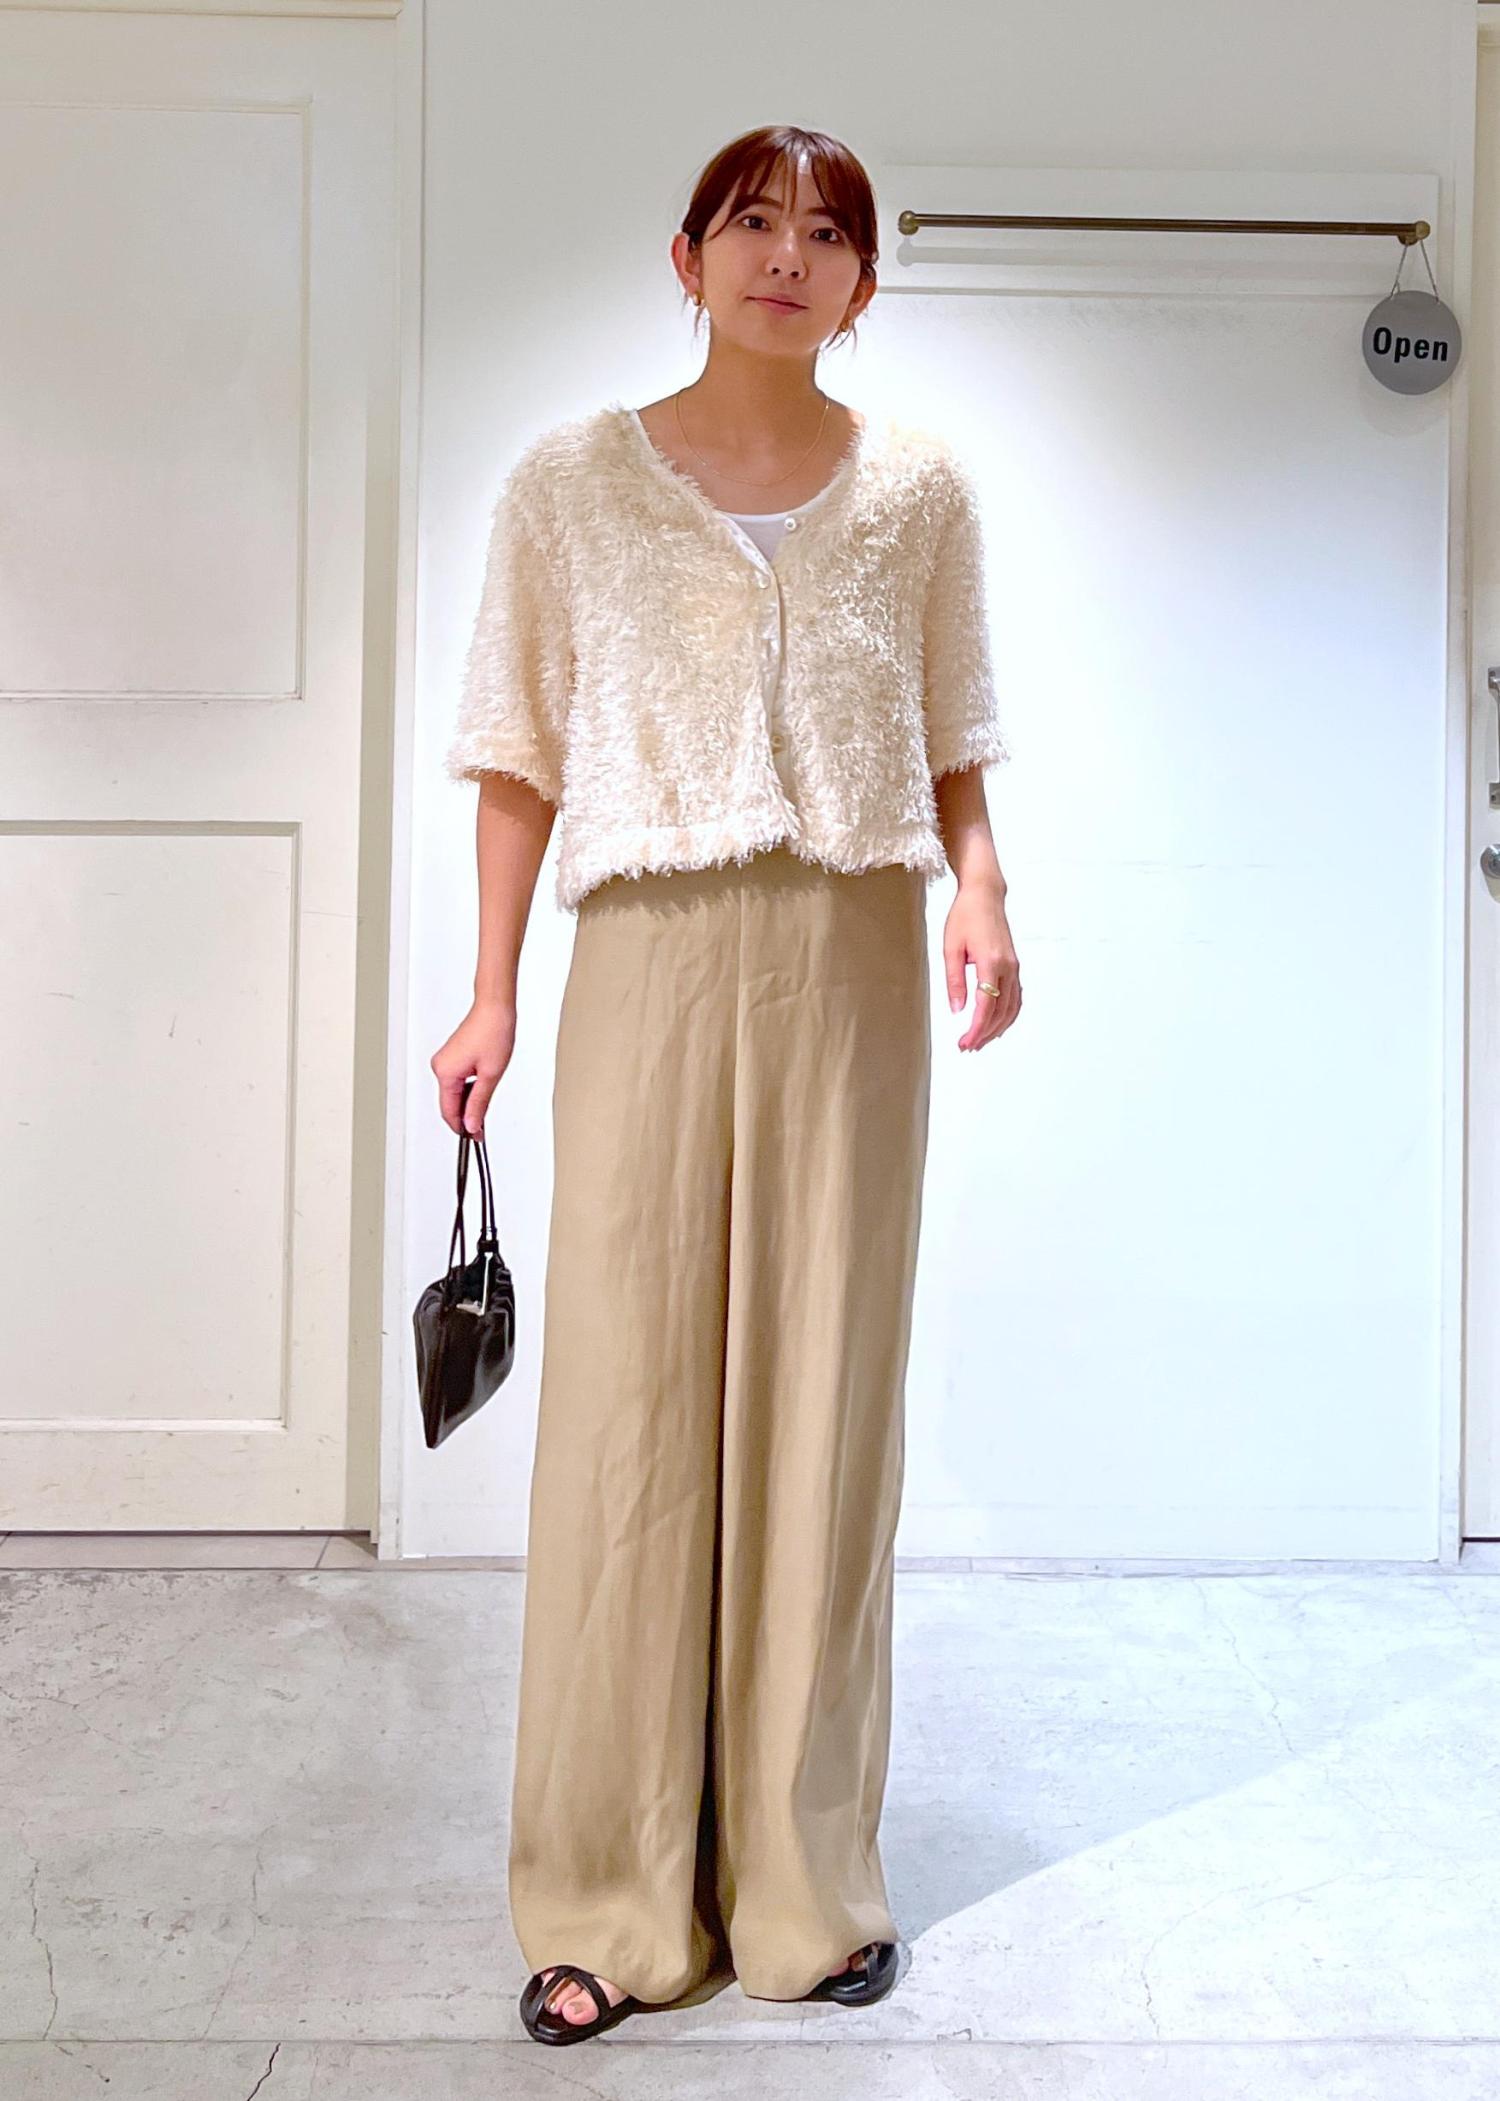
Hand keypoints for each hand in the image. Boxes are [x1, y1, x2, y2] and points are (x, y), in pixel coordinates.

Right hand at [431, 997, 517, 1135]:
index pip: (449, 1111)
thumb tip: (472, 1125)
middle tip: (483, 1128)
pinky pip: (455, 1081)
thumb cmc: (494, 1033)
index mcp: (445, 1072)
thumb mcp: (490, 1075)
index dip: (462, 1128)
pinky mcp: (451, 1057)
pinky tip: (481, 1088)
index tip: (475, 1138)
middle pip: (449, 1103)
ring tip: (486, 1102)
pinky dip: (467, 1089)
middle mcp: (440, 1067)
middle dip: (465, 1116)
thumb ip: (479, 1103)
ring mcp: (444, 1061)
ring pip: (453, 1093)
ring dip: (467, 1102)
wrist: (495, 1009)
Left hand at [943, 882, 1020, 1051]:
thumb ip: (954, 980)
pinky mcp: (1014, 966)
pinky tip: (997, 1024)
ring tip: (980, 1041)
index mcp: (991, 963)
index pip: (985, 1007)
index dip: (976, 1029)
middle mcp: (1007, 968)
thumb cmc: (964, 916)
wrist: (984, 894)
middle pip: (1000, 1012)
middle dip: (984, 1034)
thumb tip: (957, 1010)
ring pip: (1012, 1008)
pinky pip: (1016, 998)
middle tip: (966, 1047)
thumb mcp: (950, 947)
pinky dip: (1008, 1015)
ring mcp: (1014, 967)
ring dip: (997, 1028)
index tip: (964, 1043)